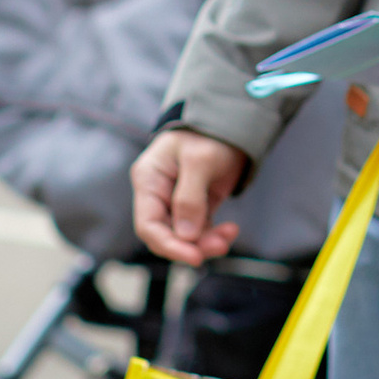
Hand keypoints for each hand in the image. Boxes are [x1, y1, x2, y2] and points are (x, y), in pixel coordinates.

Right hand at [131, 127, 247, 264]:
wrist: (229, 121)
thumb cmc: (208, 134)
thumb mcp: (200, 160)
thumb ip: (190, 198)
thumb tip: (185, 235)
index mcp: (149, 180)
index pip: (148, 225)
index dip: (168, 245)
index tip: (194, 256)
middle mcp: (158, 194)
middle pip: (166, 235)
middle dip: (192, 246)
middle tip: (220, 246)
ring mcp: (176, 201)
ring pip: (184, 237)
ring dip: (206, 243)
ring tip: (229, 235)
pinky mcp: (195, 206)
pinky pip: (199, 231)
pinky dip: (213, 236)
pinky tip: (230, 230)